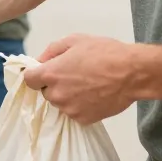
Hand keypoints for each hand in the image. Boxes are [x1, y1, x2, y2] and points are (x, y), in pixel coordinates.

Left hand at [23, 34, 139, 124]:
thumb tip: (40, 61)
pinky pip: (75, 113)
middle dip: (55, 85)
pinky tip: (95, 95)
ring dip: (68, 96)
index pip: (28, 79)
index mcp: (50, 74)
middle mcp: (56, 94)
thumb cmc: (104, 52)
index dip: (36, 74)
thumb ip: (51, 51)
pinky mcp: (83, 119)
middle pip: (46, 92)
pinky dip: (81, 106)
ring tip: (88, 85)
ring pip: (61, 103)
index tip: (46, 71)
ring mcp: (69, 109)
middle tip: (74, 76)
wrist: (133, 73)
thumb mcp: (75, 41)